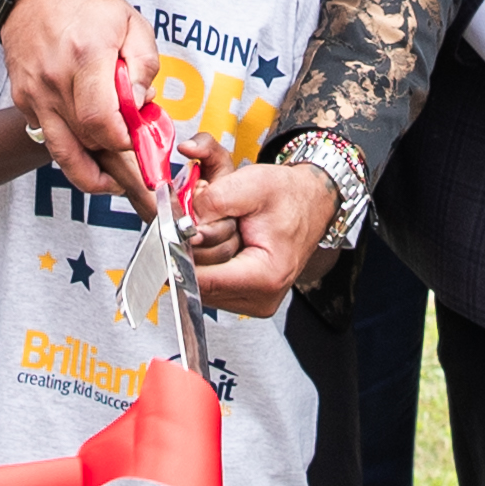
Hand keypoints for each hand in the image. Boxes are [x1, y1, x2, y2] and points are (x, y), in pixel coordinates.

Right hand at [0, 0, 162, 204]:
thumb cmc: (88, 5)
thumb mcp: (131, 22)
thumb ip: (143, 65)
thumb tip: (141, 104)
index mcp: (86, 57)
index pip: (102, 120)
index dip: (123, 140)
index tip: (136, 139)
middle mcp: (55, 80)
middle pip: (85, 140)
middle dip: (113, 155)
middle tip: (133, 156)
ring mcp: (34, 93)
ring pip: (62, 151)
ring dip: (88, 172)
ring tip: (110, 182)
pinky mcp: (23, 100)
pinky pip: (48, 137)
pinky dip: (69, 148)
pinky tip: (88, 146)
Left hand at [185, 159, 336, 311]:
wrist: (310, 201)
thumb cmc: (288, 195)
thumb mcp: (251, 184)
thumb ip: (214, 201)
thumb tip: (182, 221)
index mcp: (265, 277)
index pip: (202, 280)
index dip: (180, 253)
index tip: (174, 230)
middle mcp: (260, 297)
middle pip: (197, 281)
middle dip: (192, 248)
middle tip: (209, 219)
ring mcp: (253, 301)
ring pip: (199, 283)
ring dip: (201, 255)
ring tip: (225, 230)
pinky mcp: (246, 297)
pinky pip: (210, 283)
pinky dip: (208, 262)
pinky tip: (224, 242)